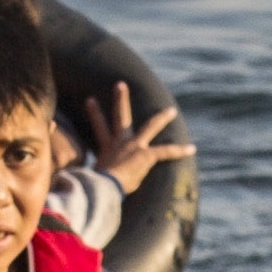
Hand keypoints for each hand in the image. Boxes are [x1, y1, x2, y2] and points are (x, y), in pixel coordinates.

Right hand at [81, 81, 193, 198]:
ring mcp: (134, 146)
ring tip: (172, 111)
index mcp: (106, 148)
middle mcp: (120, 142)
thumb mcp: (88, 177)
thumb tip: (80, 179)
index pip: (100, 126)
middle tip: (121, 84)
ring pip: (150, 127)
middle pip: (120, 116)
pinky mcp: (145, 155)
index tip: (90, 99)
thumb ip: (86, 174)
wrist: (104, 187)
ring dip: (162, 118)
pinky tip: (192, 149)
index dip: (95, 113)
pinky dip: (179, 151)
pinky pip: (165, 151)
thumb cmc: (94, 186)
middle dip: (121, 100)